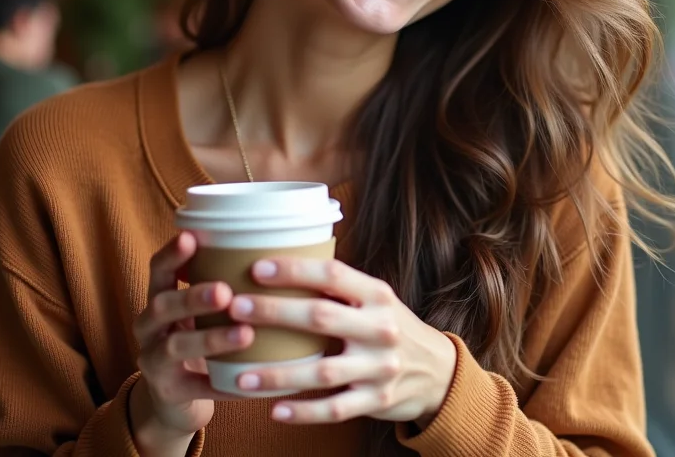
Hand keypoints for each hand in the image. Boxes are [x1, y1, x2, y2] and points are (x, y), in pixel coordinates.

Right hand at [130, 232, 254, 445]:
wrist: (174, 399)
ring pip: (176, 346)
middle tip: (225, 291)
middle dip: (193, 297)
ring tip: (246, 334)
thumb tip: (271, 252)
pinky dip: (223, 384)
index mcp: (158, 299)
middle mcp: (148, 328)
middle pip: (162, 306)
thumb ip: (219, 285)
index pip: (157, 270)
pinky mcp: (168, 392)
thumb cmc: (197, 340)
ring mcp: (154, 362)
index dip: (171, 254)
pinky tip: (248, 380)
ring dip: (211, 339)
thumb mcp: (199, 312)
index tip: (190, 237)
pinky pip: (196, 388)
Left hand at [226, 258, 456, 425]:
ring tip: (242, 375)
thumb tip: (279, 263)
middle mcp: (381, 329)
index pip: (333, 274)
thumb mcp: (376, 300)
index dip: (295, 269)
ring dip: (279, 374)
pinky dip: (304, 411)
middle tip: (236, 308)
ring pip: (323, 371)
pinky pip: (335, 409)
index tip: (257, 268)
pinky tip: (275, 410)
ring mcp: (380, 368)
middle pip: (321, 316)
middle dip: (275, 312)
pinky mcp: (377, 401)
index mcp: (377, 295)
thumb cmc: (390, 327)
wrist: (438, 372)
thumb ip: (340, 287)